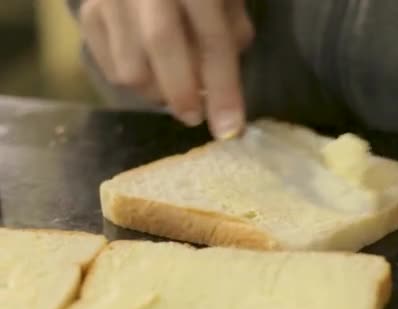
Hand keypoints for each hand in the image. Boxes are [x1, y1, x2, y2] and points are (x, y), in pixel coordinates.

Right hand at [78, 0, 253, 138]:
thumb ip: (230, 32)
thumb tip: (220, 88)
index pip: (212, 38)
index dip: (224, 88)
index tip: (230, 129)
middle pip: (161, 45)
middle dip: (183, 93)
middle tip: (195, 117)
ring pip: (129, 66)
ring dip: (158, 91)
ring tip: (176, 88)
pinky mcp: (89, 12)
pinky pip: (109, 67)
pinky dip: (135, 82)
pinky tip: (152, 72)